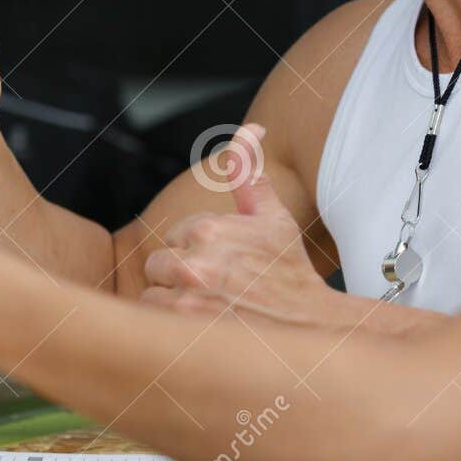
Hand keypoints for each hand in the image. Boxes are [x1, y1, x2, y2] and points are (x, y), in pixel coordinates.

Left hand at [141, 125, 339, 325]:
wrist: (307, 327)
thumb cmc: (289, 272)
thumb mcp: (273, 217)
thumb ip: (249, 172)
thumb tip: (251, 128)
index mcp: (210, 230)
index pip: (176, 235)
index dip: (201, 249)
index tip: (228, 263)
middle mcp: (193, 263)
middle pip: (159, 263)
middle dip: (182, 273)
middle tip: (219, 287)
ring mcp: (186, 300)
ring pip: (153, 291)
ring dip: (174, 299)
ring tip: (212, 307)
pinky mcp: (181, 332)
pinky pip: (153, 319)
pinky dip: (171, 323)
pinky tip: (203, 324)